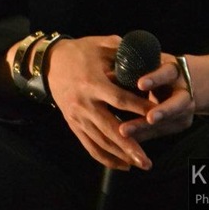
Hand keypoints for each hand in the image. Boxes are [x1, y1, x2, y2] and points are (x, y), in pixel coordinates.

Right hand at [46, 35, 153, 170]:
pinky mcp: (73, 125)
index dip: (138, 108)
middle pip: (110, 129)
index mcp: (93, 82)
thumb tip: (146, 56)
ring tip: (140, 163)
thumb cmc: (81, 52)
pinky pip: (90, 146)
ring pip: (100, 142)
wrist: (51, 62)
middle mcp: (84, 103)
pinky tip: (122, 165)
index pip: (119, 99)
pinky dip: (105, 158)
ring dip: (120, 155)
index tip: (156, 115)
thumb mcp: (101, 45)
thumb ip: (123, 51)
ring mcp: (77, 117)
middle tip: (147, 160)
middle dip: (130, 146)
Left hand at [118, 53, 194, 142]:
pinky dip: (141, 136)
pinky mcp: (181, 124)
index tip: (140, 84)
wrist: (188, 80)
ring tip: (124, 132)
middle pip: (175, 105)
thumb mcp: (152, 63)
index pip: (167, 73)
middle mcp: (185, 92)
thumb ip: (136, 68)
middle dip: (160, 112)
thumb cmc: (159, 67)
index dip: (155, 79)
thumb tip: (106, 75)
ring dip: (143, 129)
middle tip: (143, 120)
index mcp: (176, 71)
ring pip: (165, 123)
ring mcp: (186, 110)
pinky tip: (124, 141)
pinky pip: (159, 132)